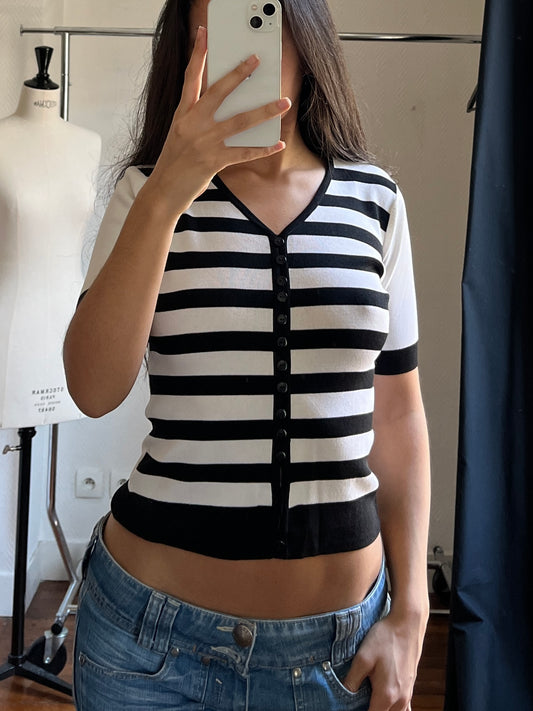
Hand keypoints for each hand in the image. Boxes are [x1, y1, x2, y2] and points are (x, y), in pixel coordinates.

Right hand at [143, 25, 290, 219]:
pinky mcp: (213, 161)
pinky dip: (262, 149)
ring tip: (283, 103)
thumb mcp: (181, 134)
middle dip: (239, 74)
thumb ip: (199, 118)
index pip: (190, 78)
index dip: (198, 54)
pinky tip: (277, 143)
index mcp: (182, 114)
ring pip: (240, 121)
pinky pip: (244, 152)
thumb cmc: (174, 162)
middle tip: (256, 59)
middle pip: (218, 92)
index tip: (205, 33)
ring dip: (265, 111)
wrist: (164, 191)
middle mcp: (192, 124)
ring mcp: (204, 142)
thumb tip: (230, 108)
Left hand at [341, 609, 427, 710]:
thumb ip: (351, 680)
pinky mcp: (410, 687)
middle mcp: (400, 699)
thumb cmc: (386, 638)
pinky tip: (383, 699)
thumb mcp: (363, 657)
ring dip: (381, 710)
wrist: (407, 623)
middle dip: (369, 710)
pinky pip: (403, 708)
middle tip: (356, 701)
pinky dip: (393, 709)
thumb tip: (342, 696)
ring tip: (368, 699)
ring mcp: (407, 694)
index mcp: (386, 695)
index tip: (349, 707)